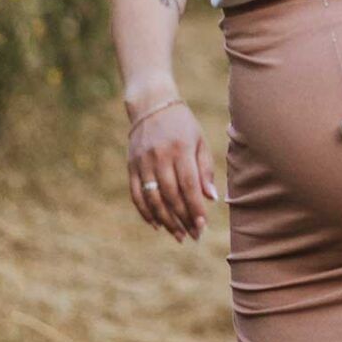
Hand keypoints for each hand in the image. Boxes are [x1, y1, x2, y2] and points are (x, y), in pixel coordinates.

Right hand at [127, 104, 216, 243]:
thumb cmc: (182, 126)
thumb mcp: (199, 141)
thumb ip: (205, 170)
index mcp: (180, 149)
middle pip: (171, 195)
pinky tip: (156, 224)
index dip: (195, 208)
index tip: (202, 225)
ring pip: (153, 198)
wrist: (151, 105)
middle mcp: (160, 156)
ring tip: (177, 234)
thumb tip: (210, 198)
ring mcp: (143, 162)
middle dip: (182, 219)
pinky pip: (136, 194)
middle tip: (192, 236)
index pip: (188, 185)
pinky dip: (145, 212)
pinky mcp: (131, 166)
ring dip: (165, 220)